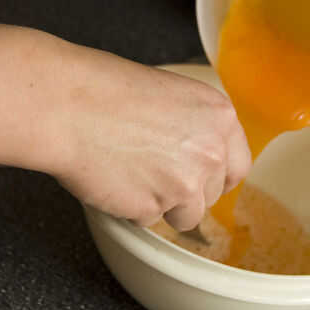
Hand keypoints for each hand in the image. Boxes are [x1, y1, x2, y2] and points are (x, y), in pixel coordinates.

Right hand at [0, 26, 250, 230]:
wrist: (70, 105)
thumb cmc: (108, 89)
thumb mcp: (172, 95)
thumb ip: (196, 126)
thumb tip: (200, 152)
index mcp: (220, 117)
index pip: (239, 165)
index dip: (218, 175)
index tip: (205, 180)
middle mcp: (212, 151)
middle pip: (212, 192)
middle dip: (188, 190)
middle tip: (156, 173)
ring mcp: (186, 183)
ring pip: (187, 214)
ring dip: (163, 203)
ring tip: (132, 173)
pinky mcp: (155, 207)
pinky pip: (150, 219)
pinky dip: (133, 208)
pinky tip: (116, 179)